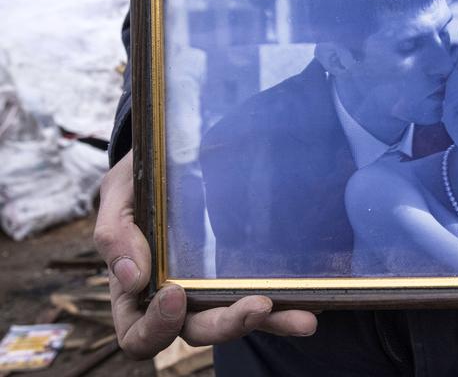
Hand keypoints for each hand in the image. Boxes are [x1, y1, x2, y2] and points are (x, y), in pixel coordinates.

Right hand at [94, 150, 317, 358]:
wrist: (178, 156)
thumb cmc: (141, 180)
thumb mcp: (120, 193)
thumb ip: (115, 231)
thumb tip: (133, 277)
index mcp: (135, 292)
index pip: (139, 334)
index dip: (156, 327)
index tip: (175, 294)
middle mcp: (175, 302)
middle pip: (196, 333)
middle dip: (228, 324)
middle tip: (258, 304)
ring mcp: (211, 292)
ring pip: (237, 321)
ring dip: (271, 323)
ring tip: (302, 318)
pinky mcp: (242, 278)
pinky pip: (264, 302)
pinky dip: (287, 308)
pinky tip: (310, 305)